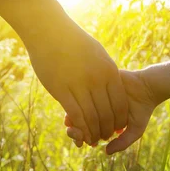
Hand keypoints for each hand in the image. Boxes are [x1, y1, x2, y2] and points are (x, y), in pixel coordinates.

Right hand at [24, 18, 127, 144]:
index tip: (117, 128)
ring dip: (92, 132)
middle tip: (104, 138)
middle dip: (106, 130)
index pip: (119, 104)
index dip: (119, 120)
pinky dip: (79, 127)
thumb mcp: (97, 54)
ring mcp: (79, 85)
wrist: (49, 31)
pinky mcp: (61, 90)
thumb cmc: (73, 41)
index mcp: (109, 72)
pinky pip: (74, 114)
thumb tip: (113, 83)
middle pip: (106, 114)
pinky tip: (79, 133)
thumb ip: (105, 71)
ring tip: (92, 140)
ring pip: (91, 118)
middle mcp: (97, 80)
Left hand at [66, 69, 159, 153]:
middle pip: (76, 120)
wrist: (149, 88)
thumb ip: (123, 142)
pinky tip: (82, 109)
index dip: (80, 138)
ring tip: (75, 124)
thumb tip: (105, 152)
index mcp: (100, 120)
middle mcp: (94, 107)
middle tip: (76, 134)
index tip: (82, 143)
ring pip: (75, 106)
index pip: (85, 130)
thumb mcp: (135, 130)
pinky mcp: (95, 82)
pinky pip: (81, 92)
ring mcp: (93, 94)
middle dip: (73, 129)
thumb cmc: (142, 110)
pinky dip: (79, 101)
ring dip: (73, 116)